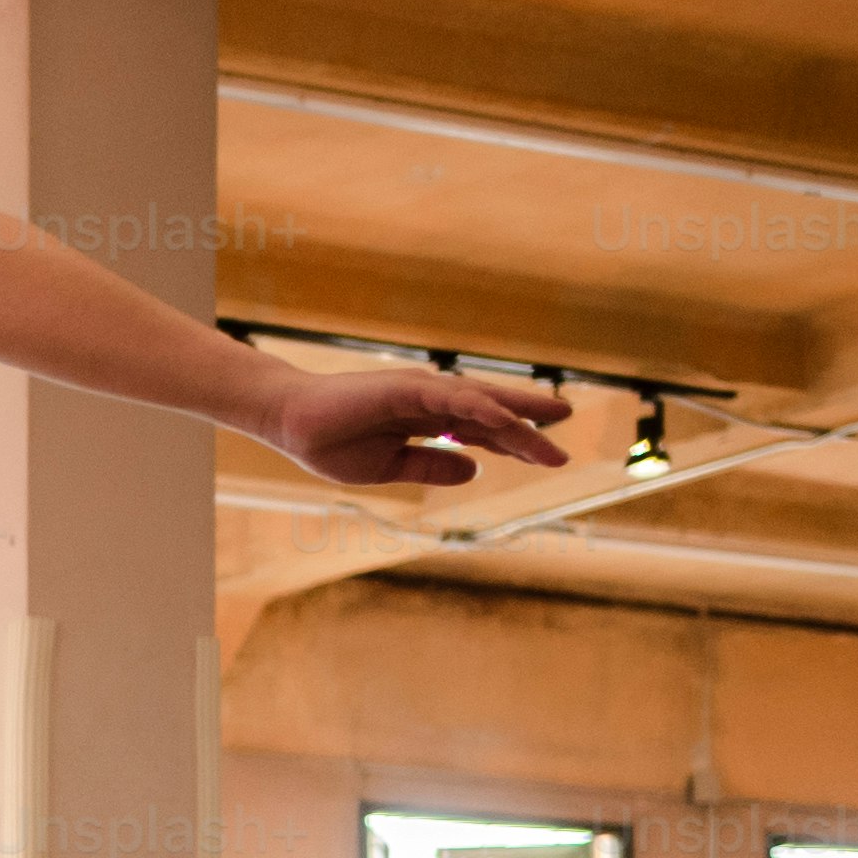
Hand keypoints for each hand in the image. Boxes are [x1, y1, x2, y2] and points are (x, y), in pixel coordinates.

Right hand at [261, 361, 575, 489]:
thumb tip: (475, 468)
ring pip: (484, 402)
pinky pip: (456, 400)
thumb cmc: (330, 443)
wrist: (289, 424)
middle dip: (531, 422)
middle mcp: (432, 401)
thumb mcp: (390, 467)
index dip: (516, 442)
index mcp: (427, 420)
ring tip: (558, 423)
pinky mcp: (409, 388)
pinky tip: (512, 420)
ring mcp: (423, 391)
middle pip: (492, 412)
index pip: (482, 430)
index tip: (549, 456)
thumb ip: (431, 465)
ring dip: (521, 414)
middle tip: (568, 435)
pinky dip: (485, 409)